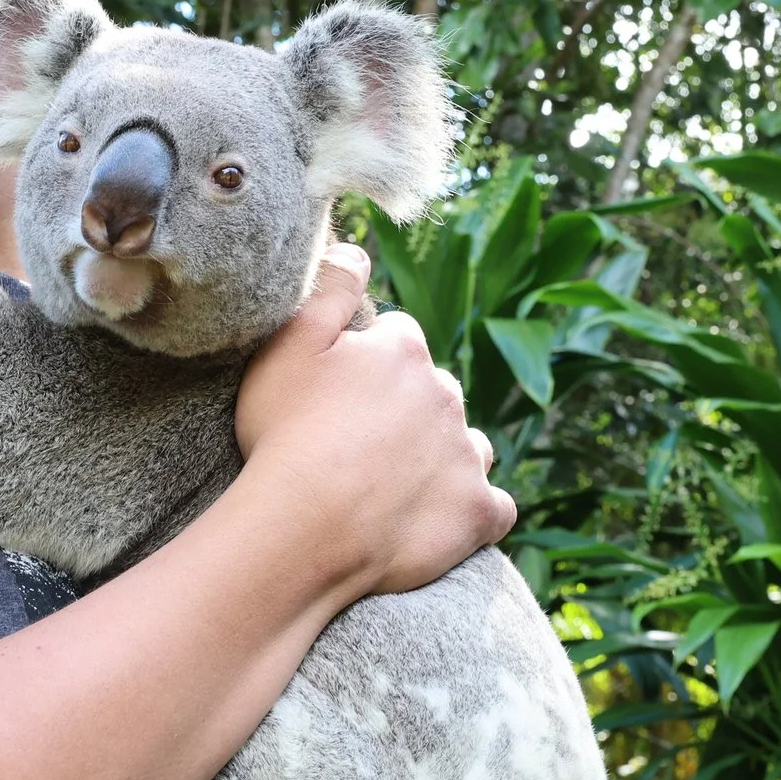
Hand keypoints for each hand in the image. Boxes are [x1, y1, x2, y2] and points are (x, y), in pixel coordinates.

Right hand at [234, 245, 508, 599]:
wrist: (304, 530)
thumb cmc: (285, 436)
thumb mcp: (287, 344)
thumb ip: (328, 288)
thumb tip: (358, 250)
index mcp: (404, 351)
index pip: (399, 337)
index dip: (368, 363)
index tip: (338, 394)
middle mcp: (447, 394)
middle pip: (435, 391)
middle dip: (408, 408)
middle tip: (358, 443)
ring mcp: (467, 455)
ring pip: (467, 444)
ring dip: (444, 455)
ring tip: (396, 484)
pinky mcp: (477, 512)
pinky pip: (495, 506)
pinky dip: (475, 510)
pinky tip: (442, 519)